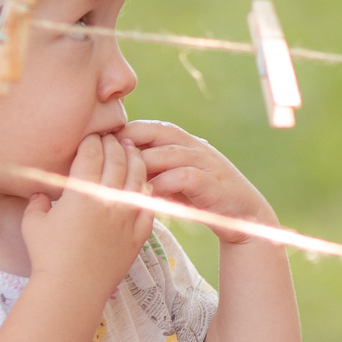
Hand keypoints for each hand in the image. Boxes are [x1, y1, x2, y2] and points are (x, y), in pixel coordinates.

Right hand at [21, 132, 153, 287]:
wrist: (73, 288)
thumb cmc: (48, 256)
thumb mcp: (33, 224)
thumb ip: (38, 203)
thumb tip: (40, 194)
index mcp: (82, 191)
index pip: (91, 154)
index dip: (92, 141)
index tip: (92, 135)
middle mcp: (108, 198)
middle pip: (117, 160)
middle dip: (115, 144)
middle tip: (113, 136)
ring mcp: (127, 215)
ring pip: (138, 177)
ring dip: (136, 159)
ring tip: (133, 150)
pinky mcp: (138, 233)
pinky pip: (148, 204)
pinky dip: (147, 190)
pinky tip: (144, 184)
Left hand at [120, 119, 274, 243]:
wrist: (242, 214)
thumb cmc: (199, 196)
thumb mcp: (171, 179)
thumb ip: (150, 170)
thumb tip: (110, 166)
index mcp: (182, 142)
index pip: (147, 127)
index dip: (122, 134)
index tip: (99, 151)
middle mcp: (194, 146)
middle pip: (157, 132)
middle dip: (130, 142)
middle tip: (106, 160)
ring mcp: (206, 163)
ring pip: (169, 153)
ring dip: (144, 165)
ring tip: (122, 180)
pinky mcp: (214, 183)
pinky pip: (185, 176)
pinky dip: (165, 184)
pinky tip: (149, 196)